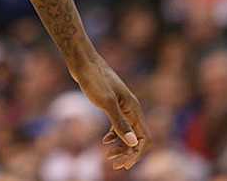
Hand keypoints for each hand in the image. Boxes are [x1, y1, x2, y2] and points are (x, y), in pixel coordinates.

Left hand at [72, 54, 148, 170]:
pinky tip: (105, 141)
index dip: (136, 153)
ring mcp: (122, 105)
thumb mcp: (106, 103)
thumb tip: (133, 144)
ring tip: (108, 156)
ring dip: (121, 146)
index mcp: (134, 109)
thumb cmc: (94, 79)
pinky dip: (114, 135)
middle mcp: (132, 108)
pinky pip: (119, 124)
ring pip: (128, 131)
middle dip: (127, 153)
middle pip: (137, 137)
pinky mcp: (112, 102)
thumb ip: (119, 123)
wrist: (82, 61)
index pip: (144, 138)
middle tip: (113, 164)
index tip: (122, 164)